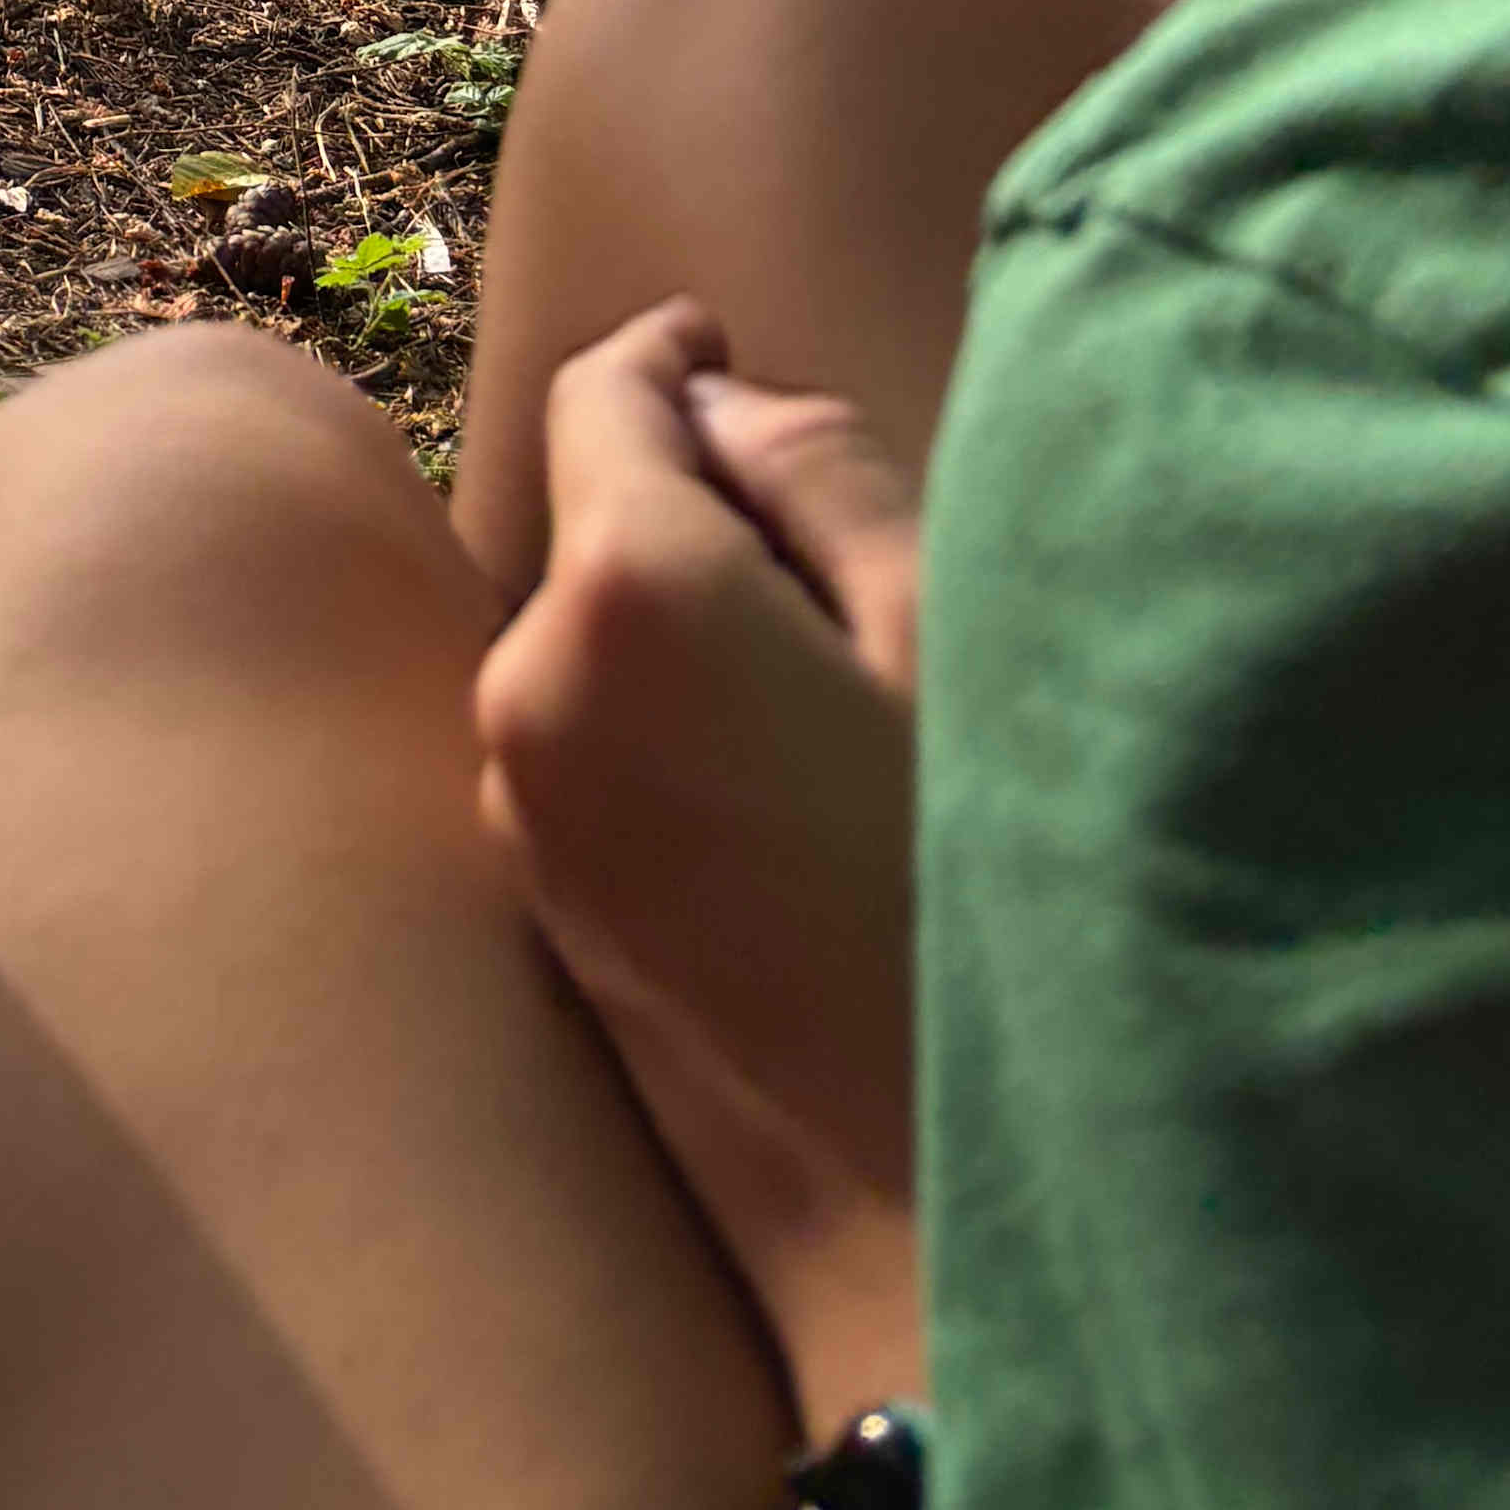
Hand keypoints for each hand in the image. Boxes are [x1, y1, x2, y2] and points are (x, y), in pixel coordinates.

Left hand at [472, 301, 922, 1425]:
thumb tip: (718, 397)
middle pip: (590, 527)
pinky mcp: (547, 919)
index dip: (666, 351)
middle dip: (680, 496)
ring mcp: (523, 822)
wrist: (956, 1180)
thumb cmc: (986, 873)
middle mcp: (529, 698)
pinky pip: (583, 757)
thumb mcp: (945, 626)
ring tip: (810, 663)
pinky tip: (768, 774)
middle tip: (810, 511)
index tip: (711, 329)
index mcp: (625, 595)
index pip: (604, 400)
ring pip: (582, 647)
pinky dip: (650, 726)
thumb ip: (817, 469)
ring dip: (664, 620)